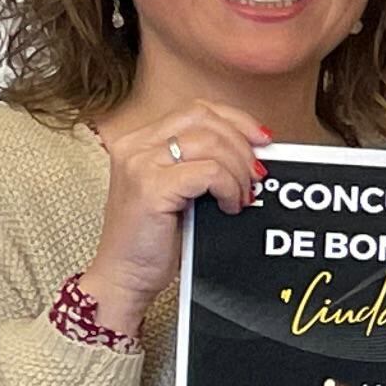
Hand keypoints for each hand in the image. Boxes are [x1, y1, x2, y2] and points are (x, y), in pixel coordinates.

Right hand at [82, 95, 270, 326]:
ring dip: (238, 170)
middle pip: (205, 119)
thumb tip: (252, 150)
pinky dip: (229, 187)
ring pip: (210, 143)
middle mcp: (135, 146)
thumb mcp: (178, 190)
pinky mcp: (151, 188)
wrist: (123, 276)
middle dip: (242, 145)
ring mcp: (140, 165)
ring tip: (243, 195)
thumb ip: (202, 163)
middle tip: (256, 175)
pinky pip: (209, 172)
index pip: (196, 109)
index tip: (262, 139)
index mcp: (140, 140)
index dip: (235, 119)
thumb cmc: (153, 239)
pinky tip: (230, 205)